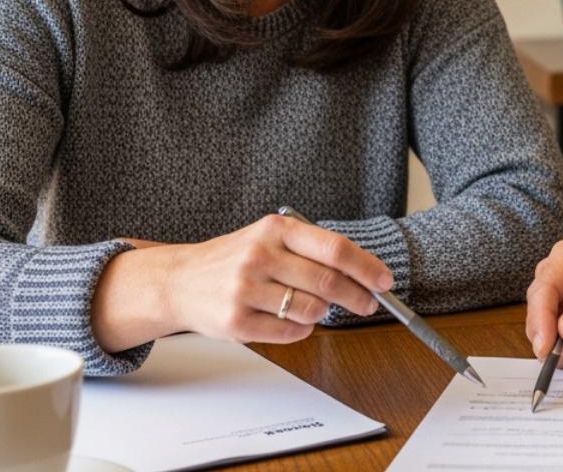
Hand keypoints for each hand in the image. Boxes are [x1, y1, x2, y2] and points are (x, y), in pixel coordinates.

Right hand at [93, 214, 391, 351]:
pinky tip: (293, 320)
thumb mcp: (269, 237)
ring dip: (322, 313)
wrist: (178, 280)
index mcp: (274, 229)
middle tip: (368, 303)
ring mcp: (245, 290)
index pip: (335, 249)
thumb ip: (311, 249)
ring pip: (312, 310)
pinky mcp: (236, 322)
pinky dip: (302, 329)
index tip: (384, 280)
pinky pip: (290, 332)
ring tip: (312, 306)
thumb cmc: (233, 258)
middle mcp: (259, 256)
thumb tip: (362, 271)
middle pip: (329, 282)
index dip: (366, 267)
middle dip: (358, 297)